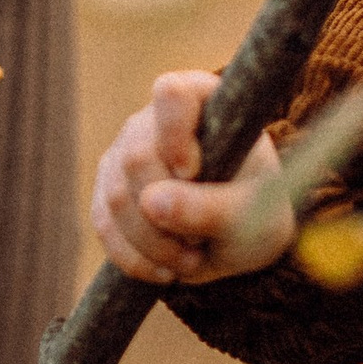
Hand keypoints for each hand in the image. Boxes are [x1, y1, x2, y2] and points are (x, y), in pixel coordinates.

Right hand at [91, 69, 289, 285]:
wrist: (241, 238)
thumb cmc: (258, 210)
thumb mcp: (252, 214)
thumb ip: (210, 207)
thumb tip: (151, 202)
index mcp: (202, 104)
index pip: (173, 94)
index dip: (175, 132)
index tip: (193, 172)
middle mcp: (153, 123)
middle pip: (137, 157)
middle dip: (170, 210)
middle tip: (204, 238)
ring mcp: (124, 156)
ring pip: (116, 197)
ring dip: (154, 242)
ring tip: (193, 258)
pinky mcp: (106, 192)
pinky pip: (104, 226)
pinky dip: (135, 258)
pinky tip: (167, 269)